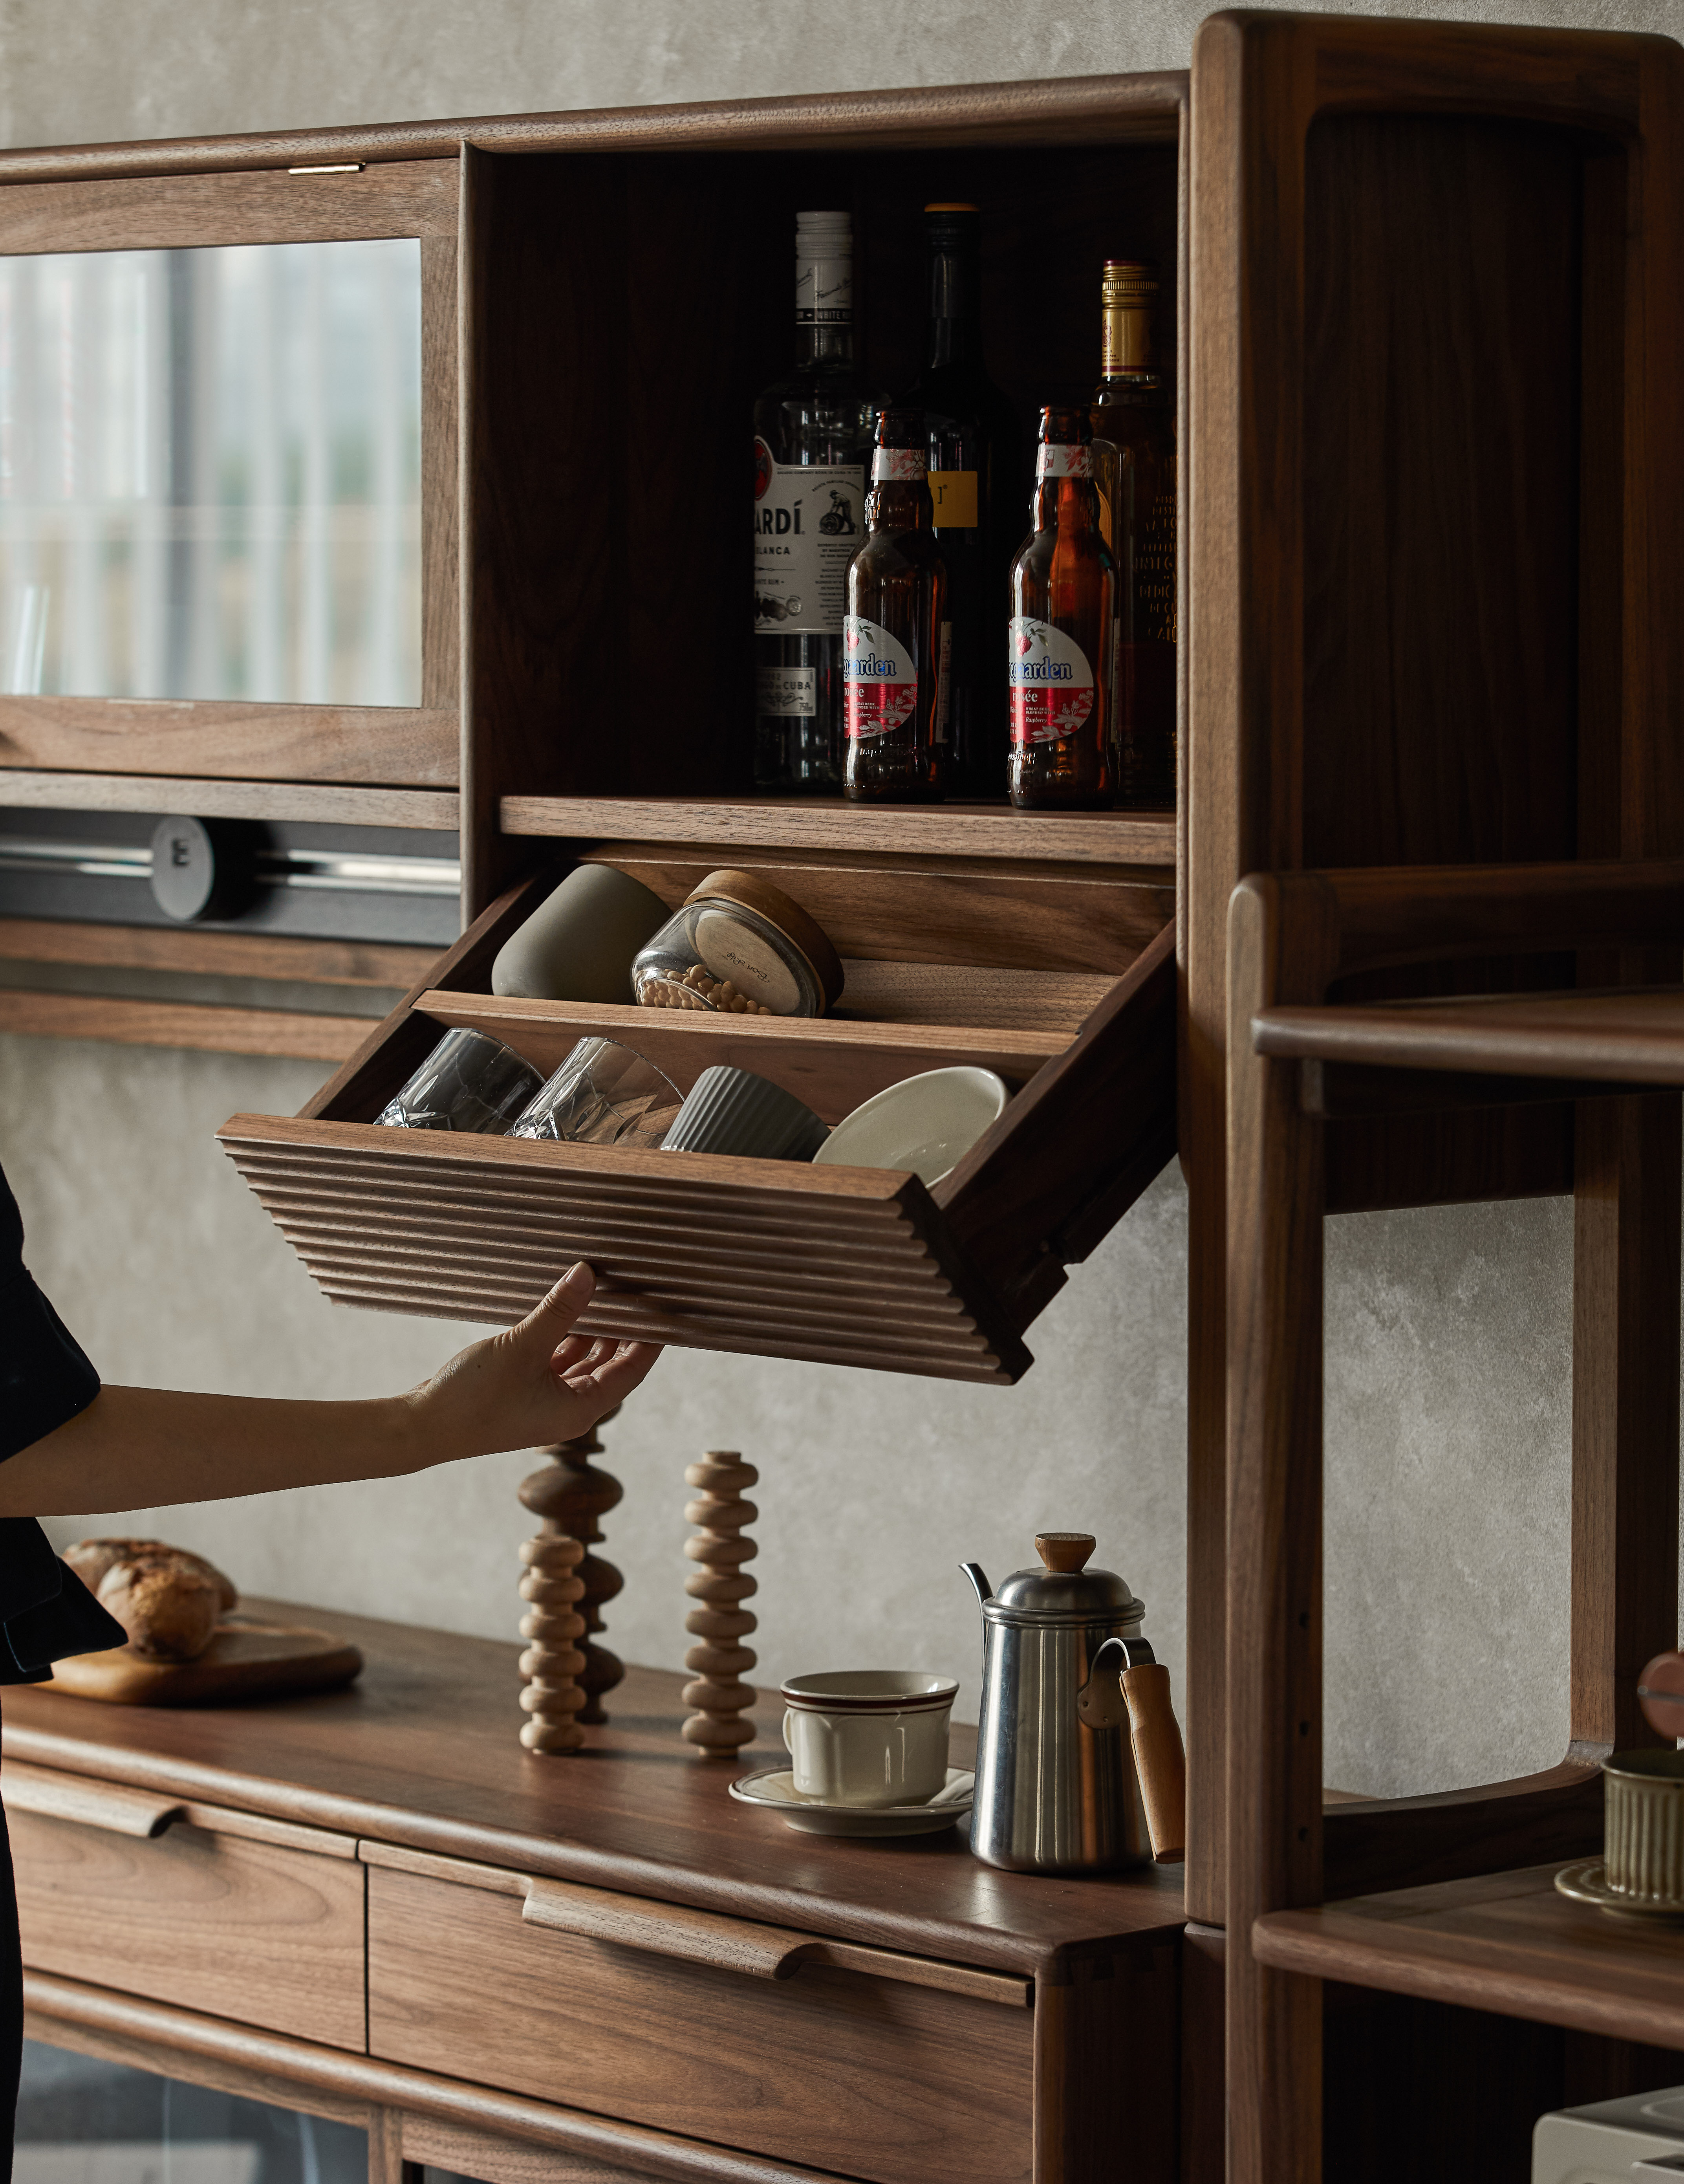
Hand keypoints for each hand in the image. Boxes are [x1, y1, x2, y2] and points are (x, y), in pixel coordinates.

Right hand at [407, 1262, 660, 1459]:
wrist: (421, 1427)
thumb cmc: (472, 1399)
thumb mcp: (521, 1347)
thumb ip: (558, 1311)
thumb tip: (588, 1274)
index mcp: (581, 1409)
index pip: (633, 1368)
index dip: (651, 1336)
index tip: (664, 1301)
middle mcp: (571, 1407)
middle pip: (613, 1362)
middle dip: (624, 1327)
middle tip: (636, 1286)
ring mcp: (548, 1400)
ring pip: (585, 1357)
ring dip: (593, 1327)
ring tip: (605, 1287)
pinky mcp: (527, 1389)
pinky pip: (559, 1357)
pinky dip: (566, 1333)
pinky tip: (567, 1303)